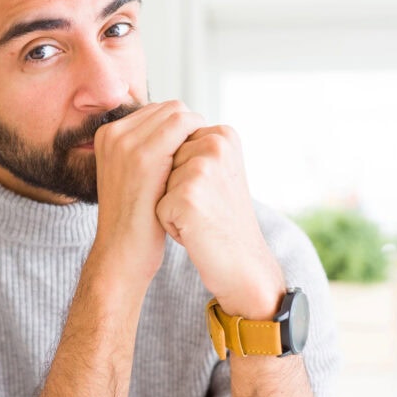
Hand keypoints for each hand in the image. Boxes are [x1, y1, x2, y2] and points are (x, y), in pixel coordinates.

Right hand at [90, 100, 205, 286]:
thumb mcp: (129, 175)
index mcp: (107, 134)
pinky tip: (201, 164)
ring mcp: (126, 143)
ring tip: (199, 161)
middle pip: (169, 108)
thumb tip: (177, 127)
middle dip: (189, 127)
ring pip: (178, 113)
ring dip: (195, 133)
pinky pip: (183, 126)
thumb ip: (144, 148)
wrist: (121, 254)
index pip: (157, 110)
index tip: (189, 151)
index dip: (180, 127)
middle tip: (198, 156)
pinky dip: (197, 139)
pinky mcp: (144, 157)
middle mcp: (113, 133)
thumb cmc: (134, 219)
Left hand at [155, 125, 284, 318]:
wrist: (243, 263)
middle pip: (164, 159)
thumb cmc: (222, 220)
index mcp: (223, 134)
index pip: (175, 143)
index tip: (208, 191)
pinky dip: (168, 222)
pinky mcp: (189, 194)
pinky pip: (157, 205)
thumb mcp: (215, 172)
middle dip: (173, 187)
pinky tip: (193, 230)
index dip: (182, 173)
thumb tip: (154, 133)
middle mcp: (216, 143)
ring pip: (158, 181)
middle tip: (204, 207)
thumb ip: (192, 147)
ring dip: (169, 204)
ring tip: (198, 217)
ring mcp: (203, 167)